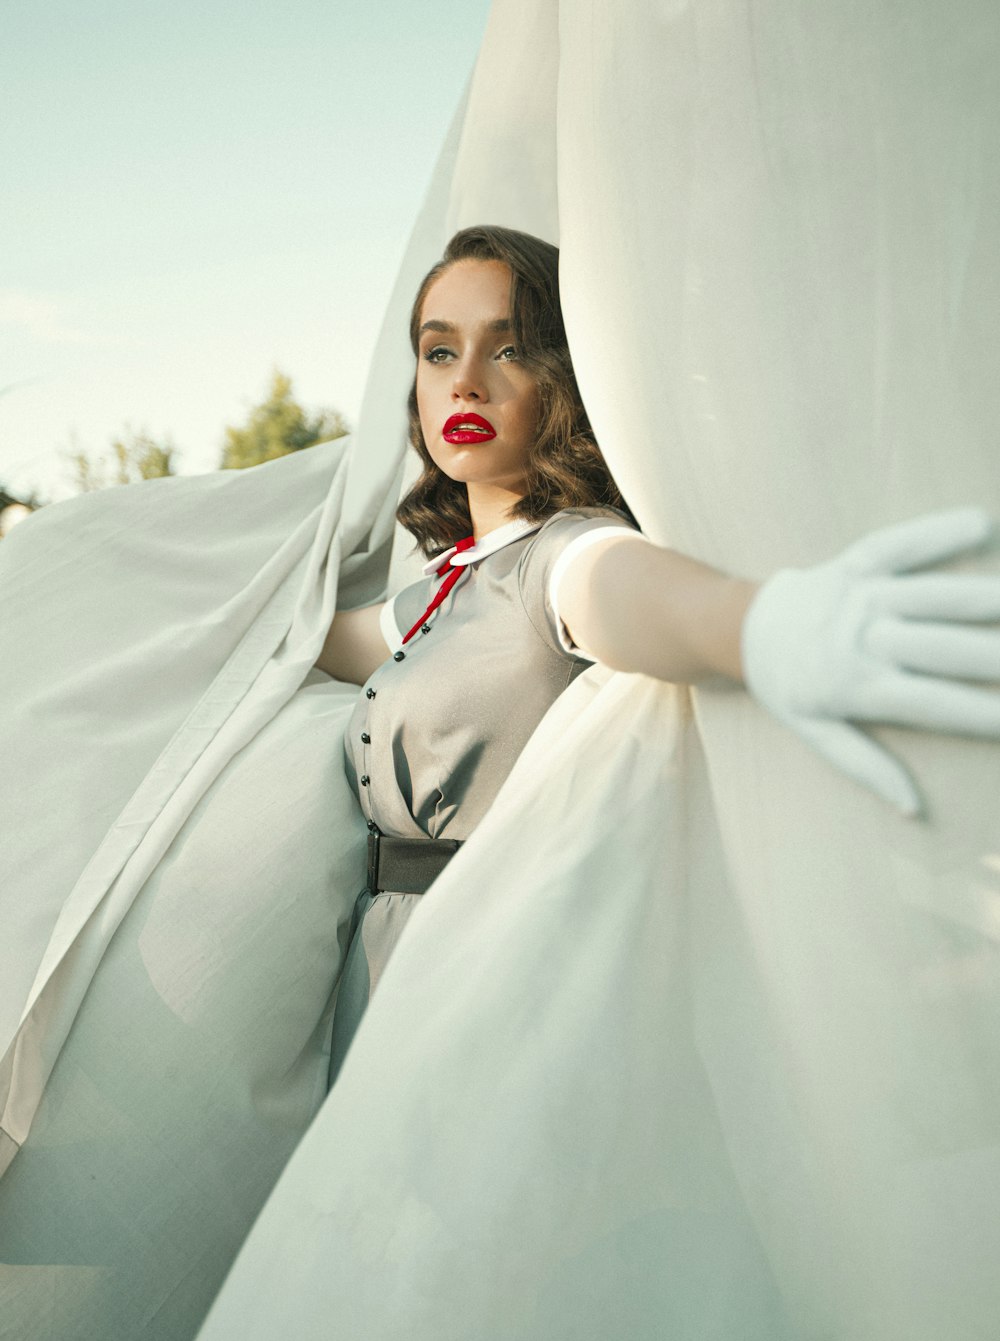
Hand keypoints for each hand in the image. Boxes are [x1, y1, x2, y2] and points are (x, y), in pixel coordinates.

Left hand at [741, 508, 999, 815]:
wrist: (743, 628)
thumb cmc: (789, 687)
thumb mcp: (815, 732)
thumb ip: (865, 766)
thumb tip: (913, 809)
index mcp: (853, 687)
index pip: (932, 705)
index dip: (981, 715)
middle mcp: (860, 639)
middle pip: (944, 649)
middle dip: (998, 657)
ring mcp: (857, 596)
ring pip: (932, 596)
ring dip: (986, 598)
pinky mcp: (853, 563)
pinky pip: (898, 544)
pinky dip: (938, 532)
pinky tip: (981, 525)